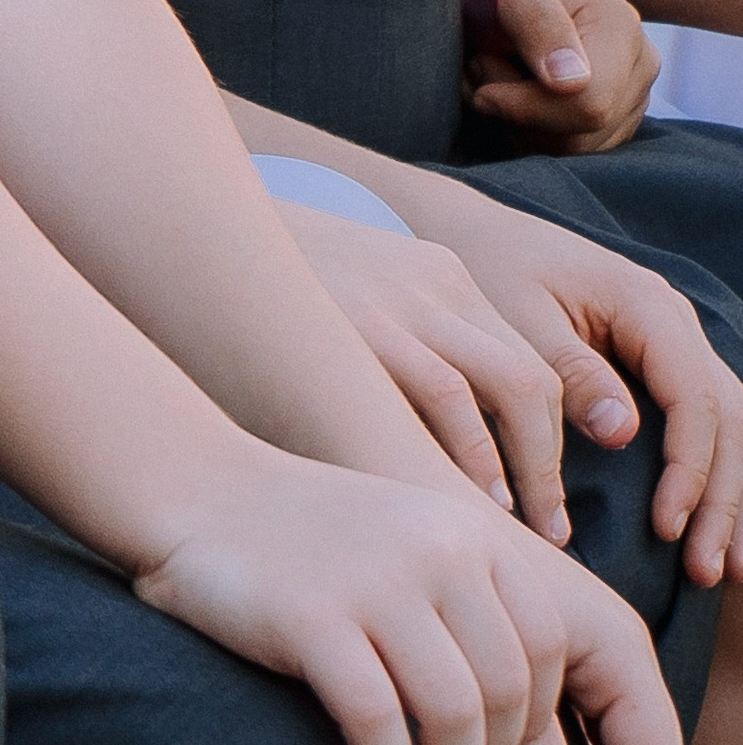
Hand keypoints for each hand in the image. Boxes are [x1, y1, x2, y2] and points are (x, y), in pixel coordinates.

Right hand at [137, 449, 682, 744]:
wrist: (195, 487)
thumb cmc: (303, 536)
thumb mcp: (408, 544)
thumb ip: (469, 608)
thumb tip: (527, 723)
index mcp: (469, 533)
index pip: (546, 646)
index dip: (540, 720)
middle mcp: (436, 551)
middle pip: (507, 686)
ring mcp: (374, 583)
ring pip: (452, 710)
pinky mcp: (312, 619)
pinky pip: (377, 719)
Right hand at [277, 200, 635, 542]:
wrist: (194, 215)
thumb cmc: (262, 283)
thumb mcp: (350, 294)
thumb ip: (393, 346)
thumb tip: (427, 444)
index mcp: (439, 275)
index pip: (529, 361)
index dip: (547, 440)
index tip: (542, 499)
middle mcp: (434, 284)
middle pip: (532, 377)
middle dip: (547, 462)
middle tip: (549, 529)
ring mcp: (402, 302)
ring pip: (506, 385)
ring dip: (521, 467)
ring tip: (517, 526)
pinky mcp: (363, 323)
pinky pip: (442, 393)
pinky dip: (466, 451)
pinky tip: (458, 496)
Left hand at [397, 181, 742, 587]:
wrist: (469, 234)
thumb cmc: (487, 272)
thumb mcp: (516, 317)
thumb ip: (568, 371)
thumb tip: (624, 433)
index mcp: (647, 305)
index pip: (695, 397)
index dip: (689, 467)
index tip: (666, 527)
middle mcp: (673, 322)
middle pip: (729, 418)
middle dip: (725, 499)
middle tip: (708, 572)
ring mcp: (671, 342)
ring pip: (727, 425)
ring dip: (727, 498)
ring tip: (721, 571)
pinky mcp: (655, 364)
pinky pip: (701, 422)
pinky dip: (710, 477)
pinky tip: (705, 528)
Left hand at [466, 0, 657, 149]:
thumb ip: (537, 25)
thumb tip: (571, 85)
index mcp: (621, 28)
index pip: (590, 105)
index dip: (527, 109)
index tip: (483, 89)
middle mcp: (640, 66)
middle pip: (579, 136)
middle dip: (516, 115)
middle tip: (483, 70)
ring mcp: (633, 98)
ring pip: (570, 152)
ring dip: (515, 125)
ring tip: (494, 77)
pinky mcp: (614, 123)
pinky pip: (568, 155)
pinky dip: (526, 135)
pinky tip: (509, 98)